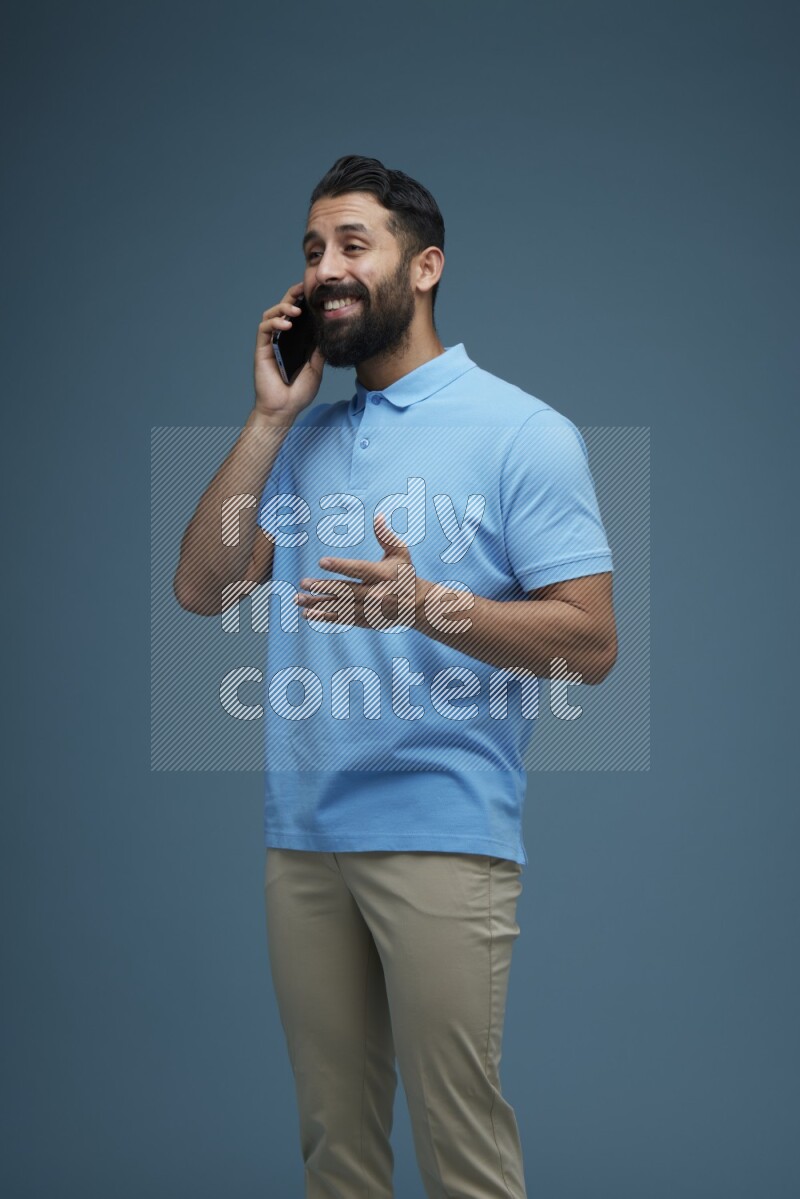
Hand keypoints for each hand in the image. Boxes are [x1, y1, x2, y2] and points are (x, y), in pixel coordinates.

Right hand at [253, 282, 324, 422]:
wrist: (284, 409)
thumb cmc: (298, 393)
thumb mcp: (316, 368)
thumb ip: (319, 350)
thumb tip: (329, 332)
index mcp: (295, 341)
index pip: (298, 316)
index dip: (303, 301)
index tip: (316, 292)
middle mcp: (282, 338)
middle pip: (284, 309)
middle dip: (292, 296)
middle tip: (303, 288)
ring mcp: (271, 342)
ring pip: (271, 314)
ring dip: (283, 307)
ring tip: (296, 310)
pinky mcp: (262, 349)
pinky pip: (264, 329)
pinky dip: (275, 322)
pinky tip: (286, 324)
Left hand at [295, 513, 423, 629]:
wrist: (418, 605)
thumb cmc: (404, 574)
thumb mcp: (401, 553)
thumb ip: (386, 537)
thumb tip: (377, 515)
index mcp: (384, 575)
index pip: (359, 569)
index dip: (341, 566)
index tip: (322, 562)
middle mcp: (377, 594)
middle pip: (347, 591)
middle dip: (324, 587)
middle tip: (303, 582)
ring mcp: (371, 610)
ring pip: (341, 607)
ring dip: (319, 604)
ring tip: (299, 599)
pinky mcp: (367, 621)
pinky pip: (343, 619)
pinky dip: (326, 617)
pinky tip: (308, 614)